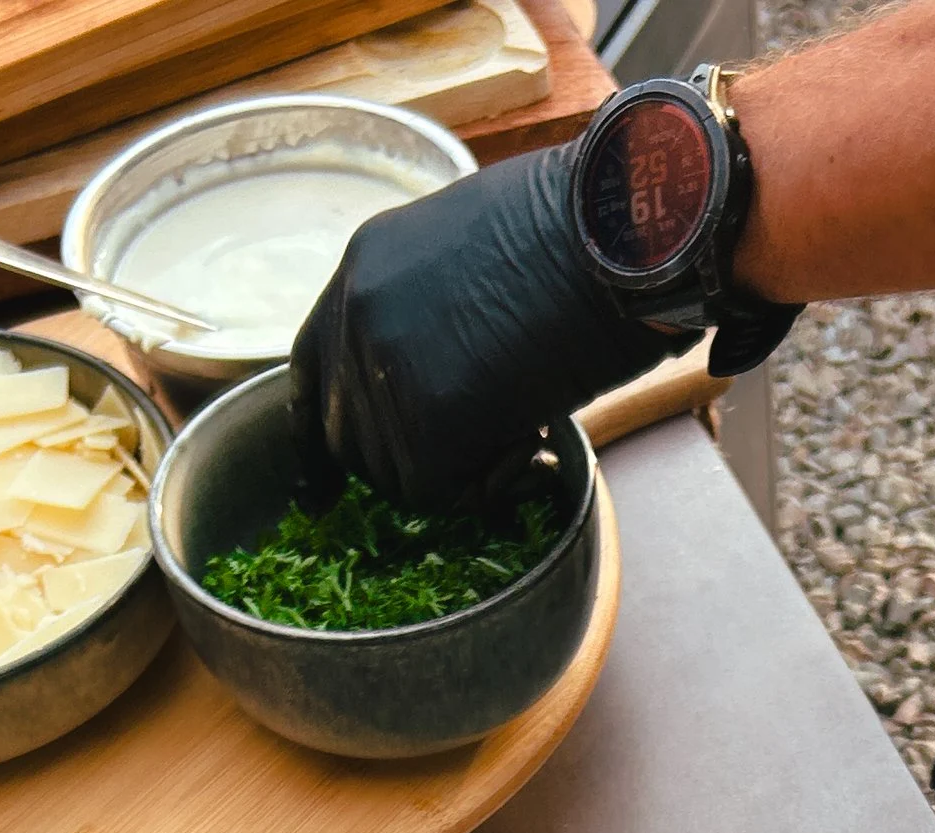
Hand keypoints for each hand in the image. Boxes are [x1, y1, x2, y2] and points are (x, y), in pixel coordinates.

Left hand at [292, 145, 662, 511]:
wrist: (622, 240)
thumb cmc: (583, 236)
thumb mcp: (477, 251)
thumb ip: (434, 311)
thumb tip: (442, 373)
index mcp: (366, 267)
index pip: (312, 368)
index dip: (325, 429)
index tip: (325, 485)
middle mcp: (358, 315)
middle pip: (347, 438)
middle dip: (407, 461)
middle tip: (483, 447)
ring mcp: (384, 368)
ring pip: (392, 475)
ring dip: (457, 473)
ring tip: (525, 427)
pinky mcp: (426, 420)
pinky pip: (438, 494)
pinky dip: (489, 486)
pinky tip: (534, 444)